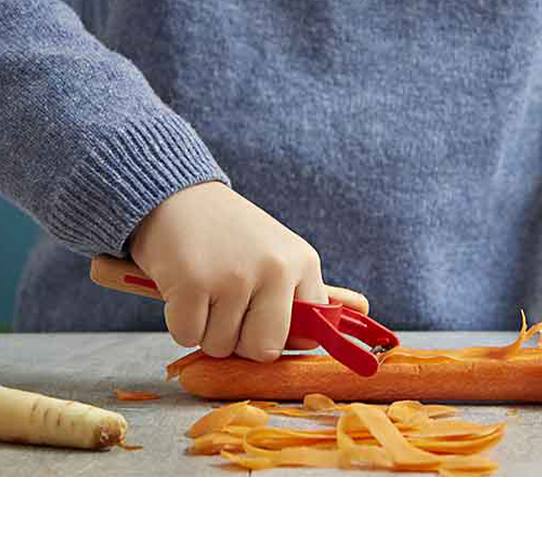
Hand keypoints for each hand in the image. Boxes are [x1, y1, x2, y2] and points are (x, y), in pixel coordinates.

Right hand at [129, 181, 368, 361]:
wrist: (176, 192)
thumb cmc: (228, 233)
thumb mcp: (277, 253)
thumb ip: (312, 292)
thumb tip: (365, 312)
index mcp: (302, 262)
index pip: (307, 336)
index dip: (276, 332)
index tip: (258, 310)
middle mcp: (274, 269)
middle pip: (263, 349)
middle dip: (237, 337)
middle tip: (225, 298)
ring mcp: (234, 277)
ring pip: (220, 345)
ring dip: (204, 325)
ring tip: (203, 282)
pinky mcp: (192, 284)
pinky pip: (187, 335)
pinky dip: (178, 317)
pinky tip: (182, 282)